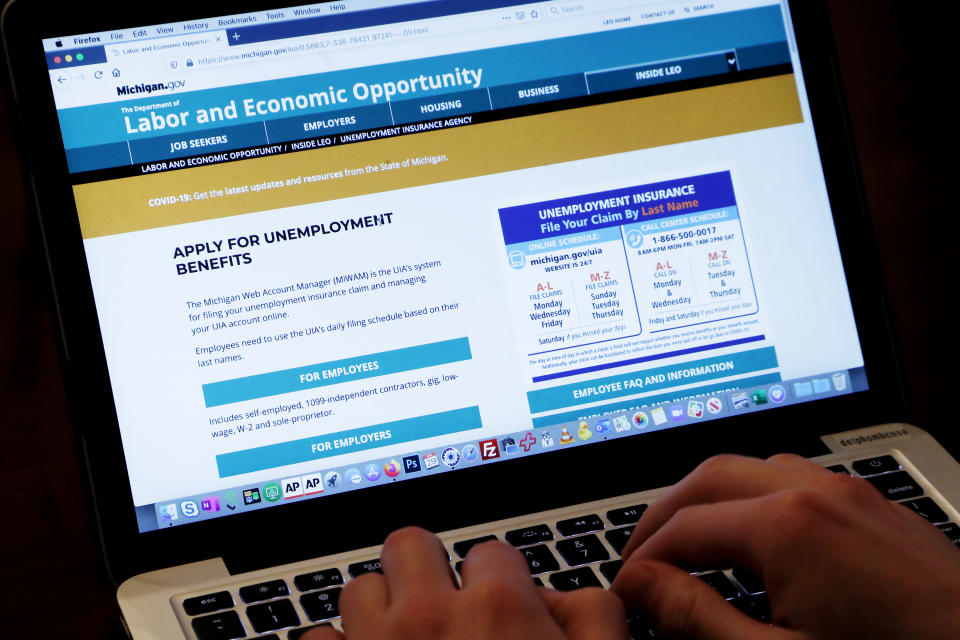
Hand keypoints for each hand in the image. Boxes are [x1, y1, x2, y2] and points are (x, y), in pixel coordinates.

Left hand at [304, 526, 626, 638]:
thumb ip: (596, 616)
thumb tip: (568, 593)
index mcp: (498, 607)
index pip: (490, 552)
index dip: (498, 584)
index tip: (498, 608)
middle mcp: (429, 617)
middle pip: (410, 546)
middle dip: (428, 573)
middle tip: (441, 608)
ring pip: (358, 588)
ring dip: (379, 610)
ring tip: (399, 639)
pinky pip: (315, 639)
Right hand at [613, 453, 959, 638]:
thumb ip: (697, 620)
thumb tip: (640, 585)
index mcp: (788, 524)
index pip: (682, 527)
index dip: (640, 558)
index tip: (625, 590)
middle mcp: (817, 490)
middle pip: (708, 476)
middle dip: (663, 513)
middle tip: (637, 556)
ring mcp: (852, 492)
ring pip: (752, 468)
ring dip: (708, 499)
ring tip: (686, 544)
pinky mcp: (876, 505)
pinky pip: (796, 478)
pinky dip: (753, 497)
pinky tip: (753, 537)